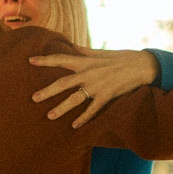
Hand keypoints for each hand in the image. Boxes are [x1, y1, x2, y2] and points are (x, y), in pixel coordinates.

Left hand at [29, 48, 159, 127]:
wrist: (141, 65)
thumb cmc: (120, 57)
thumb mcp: (100, 52)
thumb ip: (84, 51)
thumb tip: (71, 47)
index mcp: (85, 61)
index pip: (61, 59)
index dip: (45, 60)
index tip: (30, 61)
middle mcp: (89, 73)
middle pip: (63, 83)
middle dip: (48, 91)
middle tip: (34, 98)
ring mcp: (97, 86)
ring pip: (75, 99)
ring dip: (61, 108)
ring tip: (49, 116)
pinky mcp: (107, 96)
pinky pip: (93, 110)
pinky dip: (84, 118)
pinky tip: (74, 126)